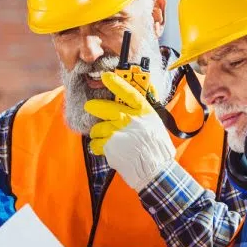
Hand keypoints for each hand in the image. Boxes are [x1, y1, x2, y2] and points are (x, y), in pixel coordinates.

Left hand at [84, 72, 175, 189]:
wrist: (154, 170)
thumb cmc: (156, 148)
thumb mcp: (154, 124)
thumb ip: (141, 113)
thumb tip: (134, 100)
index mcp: (143, 111)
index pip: (128, 92)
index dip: (116, 83)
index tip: (105, 76)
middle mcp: (130, 119)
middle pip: (105, 108)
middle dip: (94, 107)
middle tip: (90, 107)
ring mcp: (118, 131)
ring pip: (98, 128)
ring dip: (98, 134)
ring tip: (106, 140)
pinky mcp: (110, 145)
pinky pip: (96, 143)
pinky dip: (98, 147)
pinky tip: (107, 150)